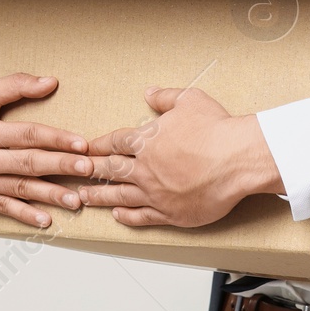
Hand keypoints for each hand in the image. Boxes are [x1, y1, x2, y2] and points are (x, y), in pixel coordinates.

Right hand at [0, 72, 92, 228]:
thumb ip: (16, 86)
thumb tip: (51, 82)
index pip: (27, 136)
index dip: (56, 139)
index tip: (82, 145)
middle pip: (27, 164)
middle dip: (61, 168)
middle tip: (88, 171)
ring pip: (18, 189)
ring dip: (49, 196)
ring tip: (75, 201)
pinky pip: (0, 207)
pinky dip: (23, 215)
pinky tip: (45, 219)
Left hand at [78, 86, 282, 227]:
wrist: (238, 159)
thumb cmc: (217, 128)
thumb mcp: (190, 100)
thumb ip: (165, 97)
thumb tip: (150, 92)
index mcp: (146, 140)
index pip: (114, 143)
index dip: (97, 145)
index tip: (84, 148)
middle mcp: (145, 168)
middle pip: (108, 170)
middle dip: (87, 171)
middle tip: (71, 174)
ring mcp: (155, 193)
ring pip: (118, 196)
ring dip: (98, 197)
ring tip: (81, 198)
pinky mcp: (170, 213)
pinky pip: (142, 217)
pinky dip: (126, 216)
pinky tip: (116, 216)